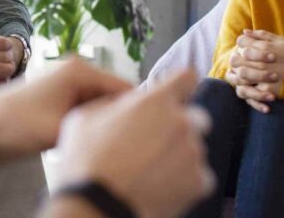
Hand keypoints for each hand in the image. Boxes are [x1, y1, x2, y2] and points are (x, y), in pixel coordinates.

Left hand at [0, 58, 133, 158]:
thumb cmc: (10, 125)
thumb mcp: (61, 128)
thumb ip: (98, 125)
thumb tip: (126, 127)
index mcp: (79, 70)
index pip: (126, 89)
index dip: (137, 113)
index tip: (143, 136)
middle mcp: (75, 75)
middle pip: (114, 100)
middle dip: (118, 122)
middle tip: (119, 147)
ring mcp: (65, 90)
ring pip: (100, 111)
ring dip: (101, 128)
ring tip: (98, 148)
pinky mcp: (57, 106)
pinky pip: (85, 118)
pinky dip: (87, 132)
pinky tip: (82, 147)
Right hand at [52, 70, 214, 217]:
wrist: (96, 206)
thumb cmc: (86, 161)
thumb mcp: (84, 117)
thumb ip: (111, 103)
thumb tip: (122, 104)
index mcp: (155, 101)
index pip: (186, 78)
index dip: (180, 85)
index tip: (175, 93)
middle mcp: (182, 122)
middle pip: (195, 117)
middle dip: (180, 126)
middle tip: (153, 143)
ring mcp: (193, 153)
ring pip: (194, 149)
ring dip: (179, 155)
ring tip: (150, 170)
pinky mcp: (200, 183)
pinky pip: (199, 176)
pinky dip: (184, 181)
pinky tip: (159, 187)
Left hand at [225, 29, 283, 112]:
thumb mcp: (283, 41)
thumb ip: (262, 35)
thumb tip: (244, 32)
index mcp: (267, 47)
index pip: (241, 43)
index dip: (240, 46)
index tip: (245, 50)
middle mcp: (264, 61)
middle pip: (237, 59)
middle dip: (237, 61)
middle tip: (242, 64)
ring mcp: (266, 77)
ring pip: (240, 76)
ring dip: (239, 75)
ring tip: (246, 76)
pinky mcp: (270, 90)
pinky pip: (251, 90)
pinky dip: (249, 88)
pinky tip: (254, 86)